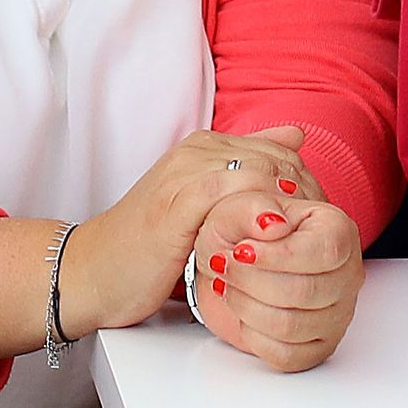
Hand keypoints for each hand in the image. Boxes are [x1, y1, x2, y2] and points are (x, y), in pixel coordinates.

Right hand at [68, 126, 314, 335]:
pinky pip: (228, 192)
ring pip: (258, 172)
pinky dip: (256, 210)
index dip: (306, 187)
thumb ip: (248, 169)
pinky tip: (272, 234)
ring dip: (287, 205)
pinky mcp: (174, 202)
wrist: (90, 272)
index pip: (279, 153)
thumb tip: (297, 136)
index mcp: (204, 147)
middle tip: (316, 234)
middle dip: (304, 197)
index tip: (317, 224)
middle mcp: (195, 152)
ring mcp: (183, 173)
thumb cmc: (150, 248)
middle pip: (275, 161)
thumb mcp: (206, 206)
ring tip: (299, 239)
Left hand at [189, 193, 361, 371]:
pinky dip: (254, 337)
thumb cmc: (244, 233)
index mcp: (338, 231)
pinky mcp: (319, 346)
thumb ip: (254, 207)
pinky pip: (286, 356)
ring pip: (290, 326)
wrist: (238, 260)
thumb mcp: (238, 208)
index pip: (321, 253)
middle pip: (303, 292)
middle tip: (224, 266)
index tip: (240, 250)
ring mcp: (337, 315)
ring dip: (246, 307)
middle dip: (250, 281)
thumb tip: (272, 223)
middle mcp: (347, 275)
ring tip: (229, 286)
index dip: (275, 257)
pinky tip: (244, 313)